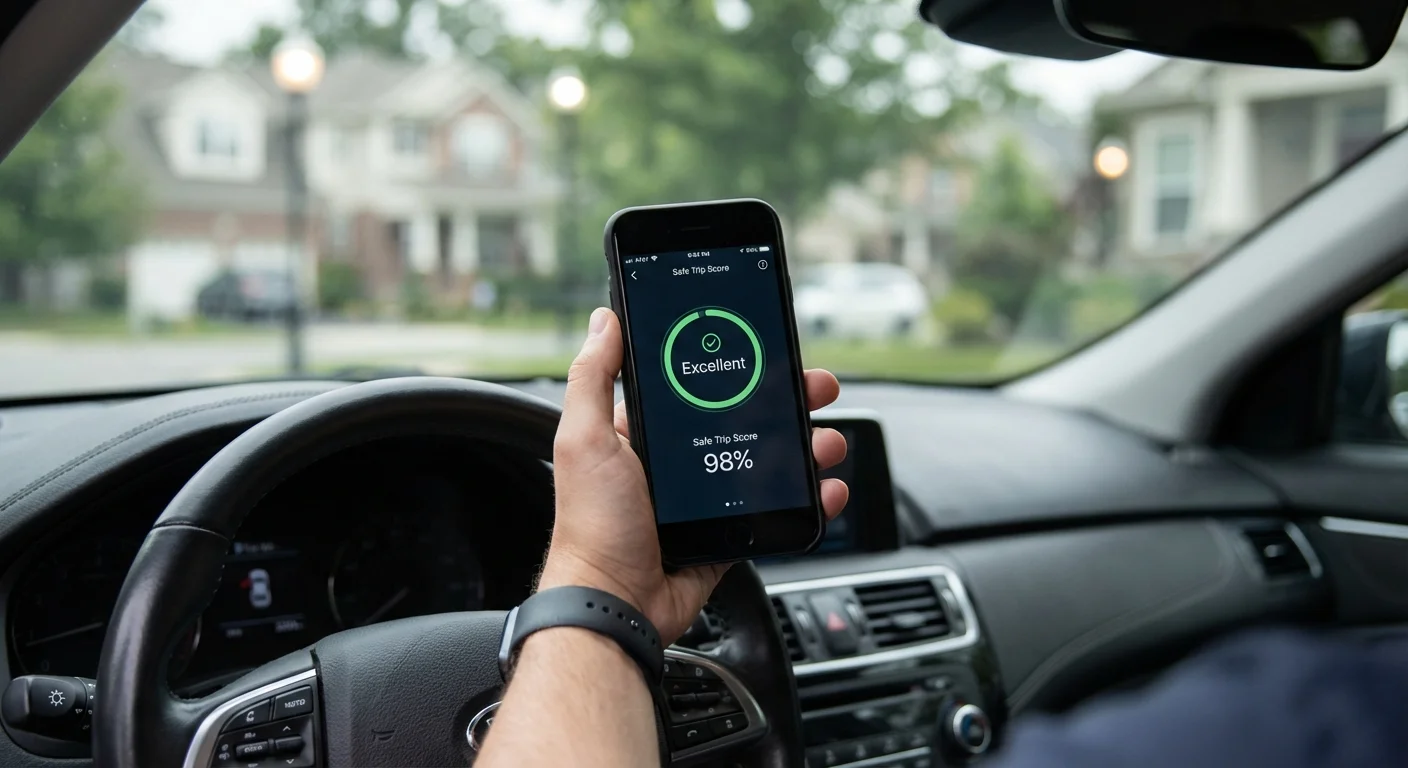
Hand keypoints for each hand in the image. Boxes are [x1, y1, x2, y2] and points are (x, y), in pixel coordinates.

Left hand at [539, 307, 849, 642]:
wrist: (614, 604)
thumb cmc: (591, 525)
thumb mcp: (584, 439)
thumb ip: (593, 378)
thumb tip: (604, 319)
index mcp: (644, 434)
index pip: (698, 386)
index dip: (737, 366)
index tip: (769, 349)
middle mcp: (678, 462)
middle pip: (745, 419)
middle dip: (788, 402)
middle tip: (817, 390)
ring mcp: (705, 500)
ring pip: (769, 462)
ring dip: (806, 447)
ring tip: (827, 443)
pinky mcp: (726, 534)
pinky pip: (775, 510)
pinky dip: (808, 499)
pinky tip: (826, 489)